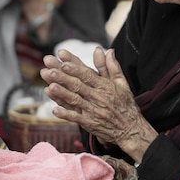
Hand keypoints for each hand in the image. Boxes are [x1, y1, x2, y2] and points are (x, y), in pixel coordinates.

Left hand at [40, 47, 157, 162]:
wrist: (131, 130)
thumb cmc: (126, 105)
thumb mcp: (122, 83)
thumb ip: (112, 66)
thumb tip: (107, 50)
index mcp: (106, 87)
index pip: (88, 75)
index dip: (75, 69)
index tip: (63, 62)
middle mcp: (99, 98)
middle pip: (78, 86)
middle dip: (62, 78)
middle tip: (48, 71)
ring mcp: (93, 111)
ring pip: (75, 100)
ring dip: (61, 94)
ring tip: (49, 86)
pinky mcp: (90, 124)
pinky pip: (76, 118)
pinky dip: (65, 114)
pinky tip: (54, 109)